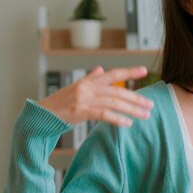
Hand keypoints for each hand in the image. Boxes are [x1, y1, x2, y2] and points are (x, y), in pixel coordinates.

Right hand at [37, 66, 154, 126]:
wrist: (41, 115)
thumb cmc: (60, 103)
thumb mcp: (75, 88)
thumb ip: (90, 79)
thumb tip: (101, 69)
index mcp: (87, 81)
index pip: (112, 74)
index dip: (129, 71)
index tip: (144, 70)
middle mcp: (87, 87)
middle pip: (117, 90)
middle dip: (136, 98)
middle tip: (150, 105)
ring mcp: (84, 99)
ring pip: (114, 102)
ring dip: (131, 109)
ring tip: (145, 115)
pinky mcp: (80, 111)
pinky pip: (103, 114)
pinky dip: (117, 119)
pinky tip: (128, 123)